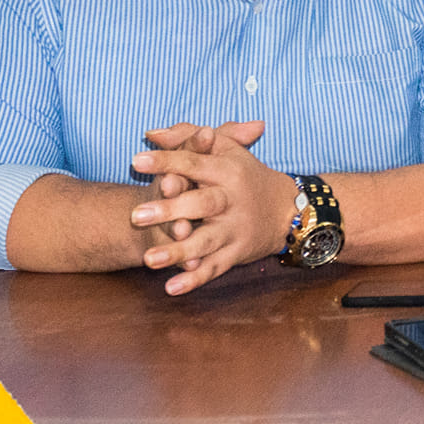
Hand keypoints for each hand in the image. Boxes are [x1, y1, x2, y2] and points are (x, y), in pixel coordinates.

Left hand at [128, 121, 294, 294]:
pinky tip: (171, 288)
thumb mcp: (226, 149)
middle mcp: (233, 200)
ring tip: (149, 259)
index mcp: (228, 171)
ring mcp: (235, 230)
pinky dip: (195, 280)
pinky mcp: (237, 254)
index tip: (135, 161)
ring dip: (178, 252)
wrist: (287, 211)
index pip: (194, 163)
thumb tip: (151, 134)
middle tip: (136, 216)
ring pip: (206, 242)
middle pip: (203, 204)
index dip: (167, 161)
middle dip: (171, 210)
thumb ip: (188, 136)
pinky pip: (214, 268)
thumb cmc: (246, 175)